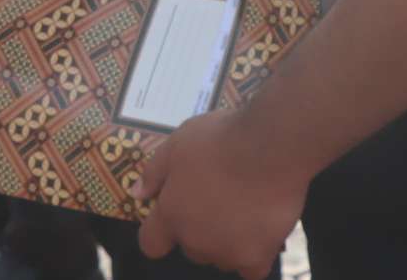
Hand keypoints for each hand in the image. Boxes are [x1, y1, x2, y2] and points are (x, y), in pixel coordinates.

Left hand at [135, 108, 307, 278]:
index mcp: (171, 215)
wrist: (268, 148)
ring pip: (220, 256)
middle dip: (199, 228)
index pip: (151, 243)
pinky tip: (261, 232)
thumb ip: (154, 172)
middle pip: (191, 246)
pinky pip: (251, 269)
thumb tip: (137, 194)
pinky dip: (254, 255)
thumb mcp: (176, 144)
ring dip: (226, 240)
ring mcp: (226, 252)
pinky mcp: (258, 257)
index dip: (159, 232)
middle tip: (218, 197)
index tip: (172, 215)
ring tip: (244, 208)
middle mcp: (194, 241)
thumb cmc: (219, 140)